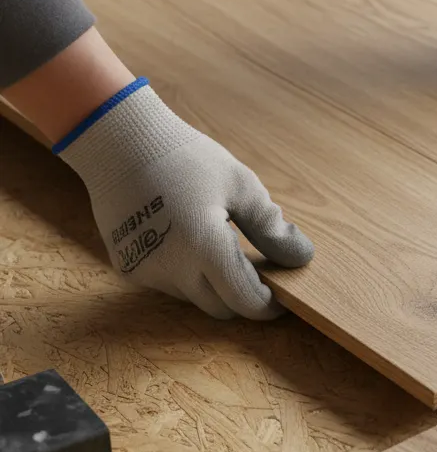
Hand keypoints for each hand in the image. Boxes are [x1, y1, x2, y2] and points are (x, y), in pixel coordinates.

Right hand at [58, 81, 313, 318]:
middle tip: (258, 268)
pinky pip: (169, 284)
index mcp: (205, 248)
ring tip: (222, 244)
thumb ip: (272, 228)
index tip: (283, 297)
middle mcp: (172, 269)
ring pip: (195, 297)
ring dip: (213, 285)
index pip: (246, 300)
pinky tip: (188, 240)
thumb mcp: (241, 186)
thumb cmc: (187, 158)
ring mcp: (146, 272)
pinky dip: (186, 274)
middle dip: (243, 296)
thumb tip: (301, 258)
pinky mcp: (128, 268)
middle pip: (222, 307)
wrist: (119, 143)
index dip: (269, 305)